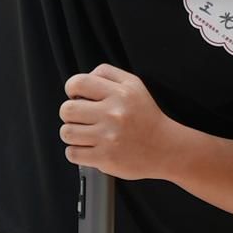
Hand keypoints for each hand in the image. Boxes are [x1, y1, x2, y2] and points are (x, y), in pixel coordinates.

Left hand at [60, 65, 176, 180]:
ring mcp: (108, 137)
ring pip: (67, 132)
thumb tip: (82, 80)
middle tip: (81, 118)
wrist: (166, 148)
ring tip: (84, 134)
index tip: (76, 96)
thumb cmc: (147, 118)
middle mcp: (113, 113)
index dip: (71, 88)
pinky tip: (88, 147)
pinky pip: (73, 153)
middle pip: (67, 109)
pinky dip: (76, 151)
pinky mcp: (105, 158)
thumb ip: (108, 75)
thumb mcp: (134, 85)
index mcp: (120, 93)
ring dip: (72, 133)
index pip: (78, 83)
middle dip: (70, 114)